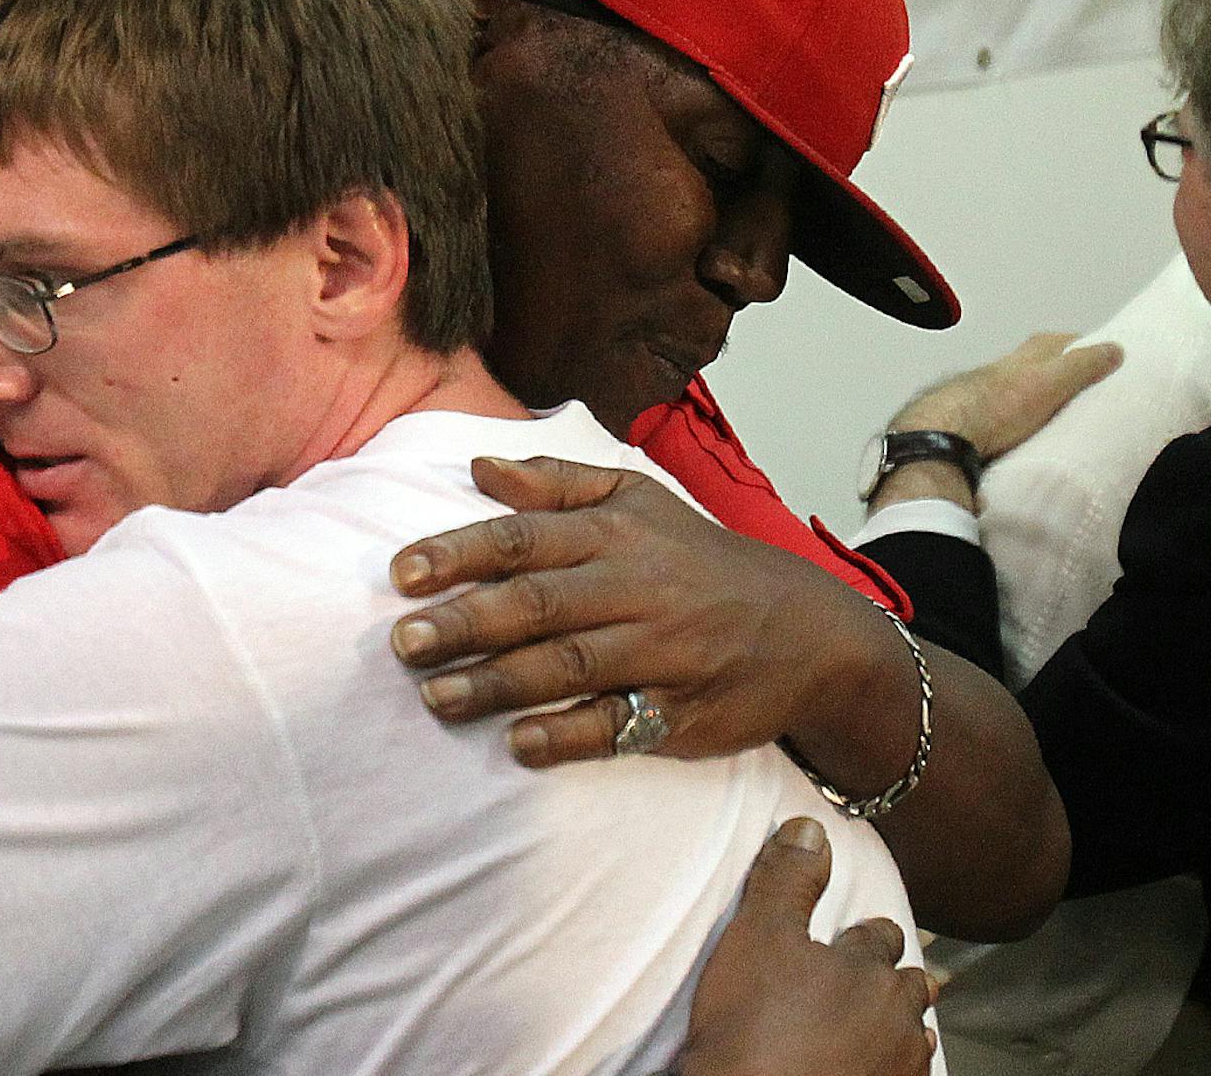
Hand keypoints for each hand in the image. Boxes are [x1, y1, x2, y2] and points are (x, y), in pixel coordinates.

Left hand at [390, 457, 871, 766]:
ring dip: (497, 684)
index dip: (460, 553)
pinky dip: (566, 735)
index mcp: (618, 533)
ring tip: (435, 698)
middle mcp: (637, 588)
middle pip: (540, 602)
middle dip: (466, 622)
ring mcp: (662, 653)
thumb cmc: (701, 561)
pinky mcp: (682, 712)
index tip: (401, 573)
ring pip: (570, 665)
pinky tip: (517, 744)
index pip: (527, 537)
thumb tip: (478, 467)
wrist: (809, 632)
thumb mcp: (640, 500)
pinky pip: (618, 724)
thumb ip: (556, 483)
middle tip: (402, 643)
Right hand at [681, 819, 937, 1075]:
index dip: (863, 933)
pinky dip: (892, 1070)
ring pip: (914, 1038)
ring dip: (899, 1029)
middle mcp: (897, 1021)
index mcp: (871, 971)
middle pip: (909, 987)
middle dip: (893, 979)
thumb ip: (787, 880)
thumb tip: (810, 829)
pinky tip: (874, 1070)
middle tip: (876, 978)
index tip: (854, 934)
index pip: (880, 936)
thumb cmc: (753, 1031)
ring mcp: (898, 1071)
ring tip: (881, 1027)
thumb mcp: (758, 936)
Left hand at [890, 332, 1121, 462]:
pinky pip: (1003, 417)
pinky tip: (1027, 437)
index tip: (1103, 357)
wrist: (944, 436)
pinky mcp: (974, 423)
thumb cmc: (999, 405)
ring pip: (1017, 390)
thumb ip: (1080, 366)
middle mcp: (1003, 369)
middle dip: (1058, 372)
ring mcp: (985, 395)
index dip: (1080, 345)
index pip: (1058, 342)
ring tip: (1060, 418)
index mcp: (1024, 356)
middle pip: (1036, 364)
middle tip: (1084, 391)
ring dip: (1035, 398)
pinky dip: (1018, 422)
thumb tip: (1116, 349)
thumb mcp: (1049, 382)